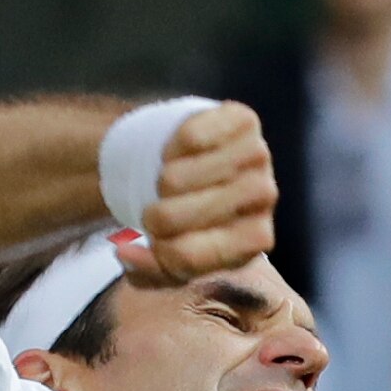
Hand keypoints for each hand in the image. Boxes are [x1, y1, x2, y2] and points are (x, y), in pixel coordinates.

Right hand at [115, 102, 277, 285]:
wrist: (204, 163)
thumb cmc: (191, 217)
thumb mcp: (172, 255)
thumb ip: (149, 270)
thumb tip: (126, 253)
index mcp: (255, 240)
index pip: (189, 257)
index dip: (159, 252)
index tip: (156, 241)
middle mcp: (264, 198)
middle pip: (181, 216)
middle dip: (156, 215)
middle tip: (158, 209)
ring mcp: (259, 156)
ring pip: (180, 177)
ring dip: (164, 178)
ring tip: (172, 181)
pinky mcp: (244, 121)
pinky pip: (190, 137)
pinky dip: (173, 145)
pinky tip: (181, 153)